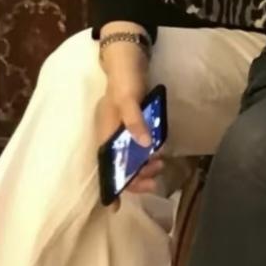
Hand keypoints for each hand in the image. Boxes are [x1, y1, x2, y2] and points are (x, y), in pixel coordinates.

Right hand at [95, 42, 160, 206]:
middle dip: (137, 177)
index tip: (116, 207)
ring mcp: (123, 130)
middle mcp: (111, 136)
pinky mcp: (134, 124)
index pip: (106, 168)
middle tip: (156, 174)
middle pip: (121, 167)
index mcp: (105, 134)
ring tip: (161, 164)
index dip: (111, 187)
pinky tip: (158, 154)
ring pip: (131, 158)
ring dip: (144, 166)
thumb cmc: (124, 78)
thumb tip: (146, 146)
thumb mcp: (128, 98)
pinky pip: (139, 146)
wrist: (129, 58)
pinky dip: (147, 154)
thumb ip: (134, 121)